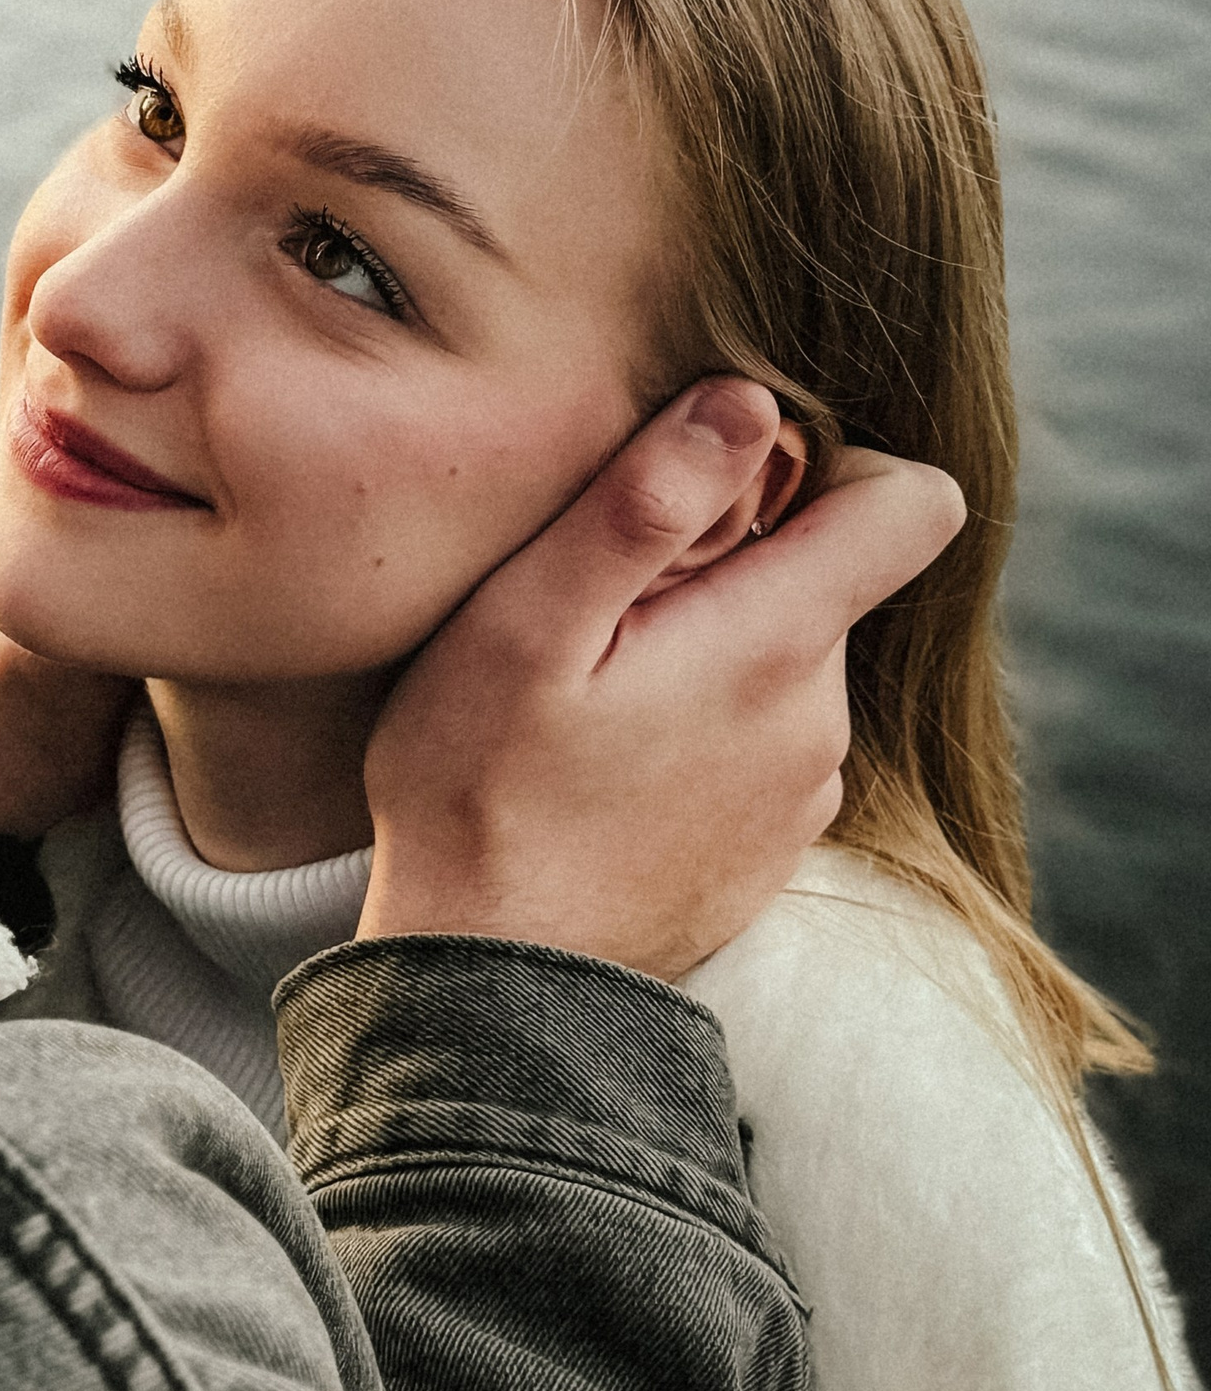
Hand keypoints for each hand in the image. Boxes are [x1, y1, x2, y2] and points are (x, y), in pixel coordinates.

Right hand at [356, 382, 966, 979]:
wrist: (488, 988)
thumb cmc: (479, 791)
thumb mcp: (524, 624)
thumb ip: (640, 506)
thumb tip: (744, 402)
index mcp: (776, 642)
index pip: (912, 505)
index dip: (834, 463)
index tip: (722, 485)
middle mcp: (818, 716)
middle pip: (828, 578)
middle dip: (736, 561)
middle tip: (603, 608)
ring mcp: (801, 789)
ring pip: (787, 660)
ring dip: (712, 648)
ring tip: (593, 693)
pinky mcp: (768, 844)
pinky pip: (763, 739)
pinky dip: (704, 725)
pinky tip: (608, 761)